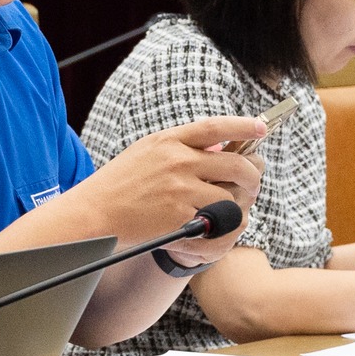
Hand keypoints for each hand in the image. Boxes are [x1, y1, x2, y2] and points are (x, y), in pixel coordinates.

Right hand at [73, 116, 266, 262]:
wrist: (94, 214)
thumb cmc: (118, 184)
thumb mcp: (145, 152)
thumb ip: (178, 147)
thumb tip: (217, 146)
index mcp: (168, 141)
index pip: (215, 128)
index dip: (242, 126)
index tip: (261, 128)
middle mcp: (177, 162)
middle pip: (235, 166)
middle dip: (252, 177)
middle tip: (253, 185)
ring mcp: (180, 190)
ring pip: (230, 198)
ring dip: (236, 206)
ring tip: (230, 210)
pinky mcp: (180, 218)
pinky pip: (216, 224)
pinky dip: (221, 229)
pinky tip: (215, 229)